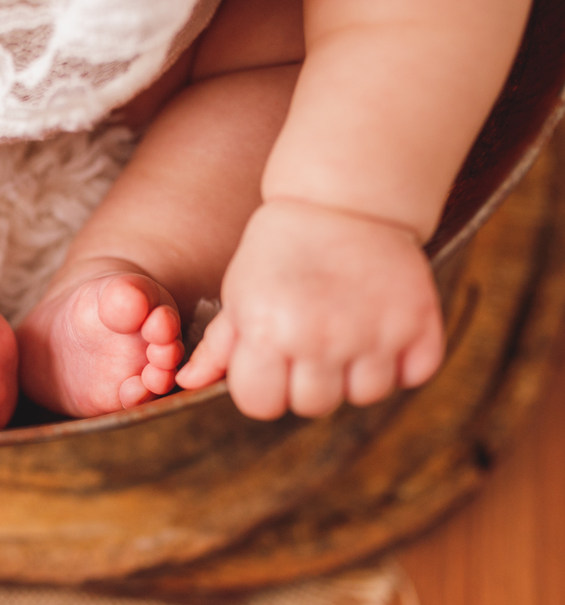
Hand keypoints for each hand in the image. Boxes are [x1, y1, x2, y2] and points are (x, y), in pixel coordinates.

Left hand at [175, 200, 443, 418]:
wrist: (342, 199)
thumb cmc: (278, 250)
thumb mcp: (239, 293)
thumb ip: (218, 346)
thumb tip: (186, 383)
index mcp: (268, 331)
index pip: (261, 405)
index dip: (263, 388)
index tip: (272, 362)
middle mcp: (321, 337)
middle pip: (314, 405)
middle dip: (308, 382)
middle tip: (311, 342)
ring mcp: (374, 332)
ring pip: (366, 395)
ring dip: (357, 374)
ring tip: (348, 333)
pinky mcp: (419, 321)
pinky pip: (415, 374)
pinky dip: (404, 361)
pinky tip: (383, 330)